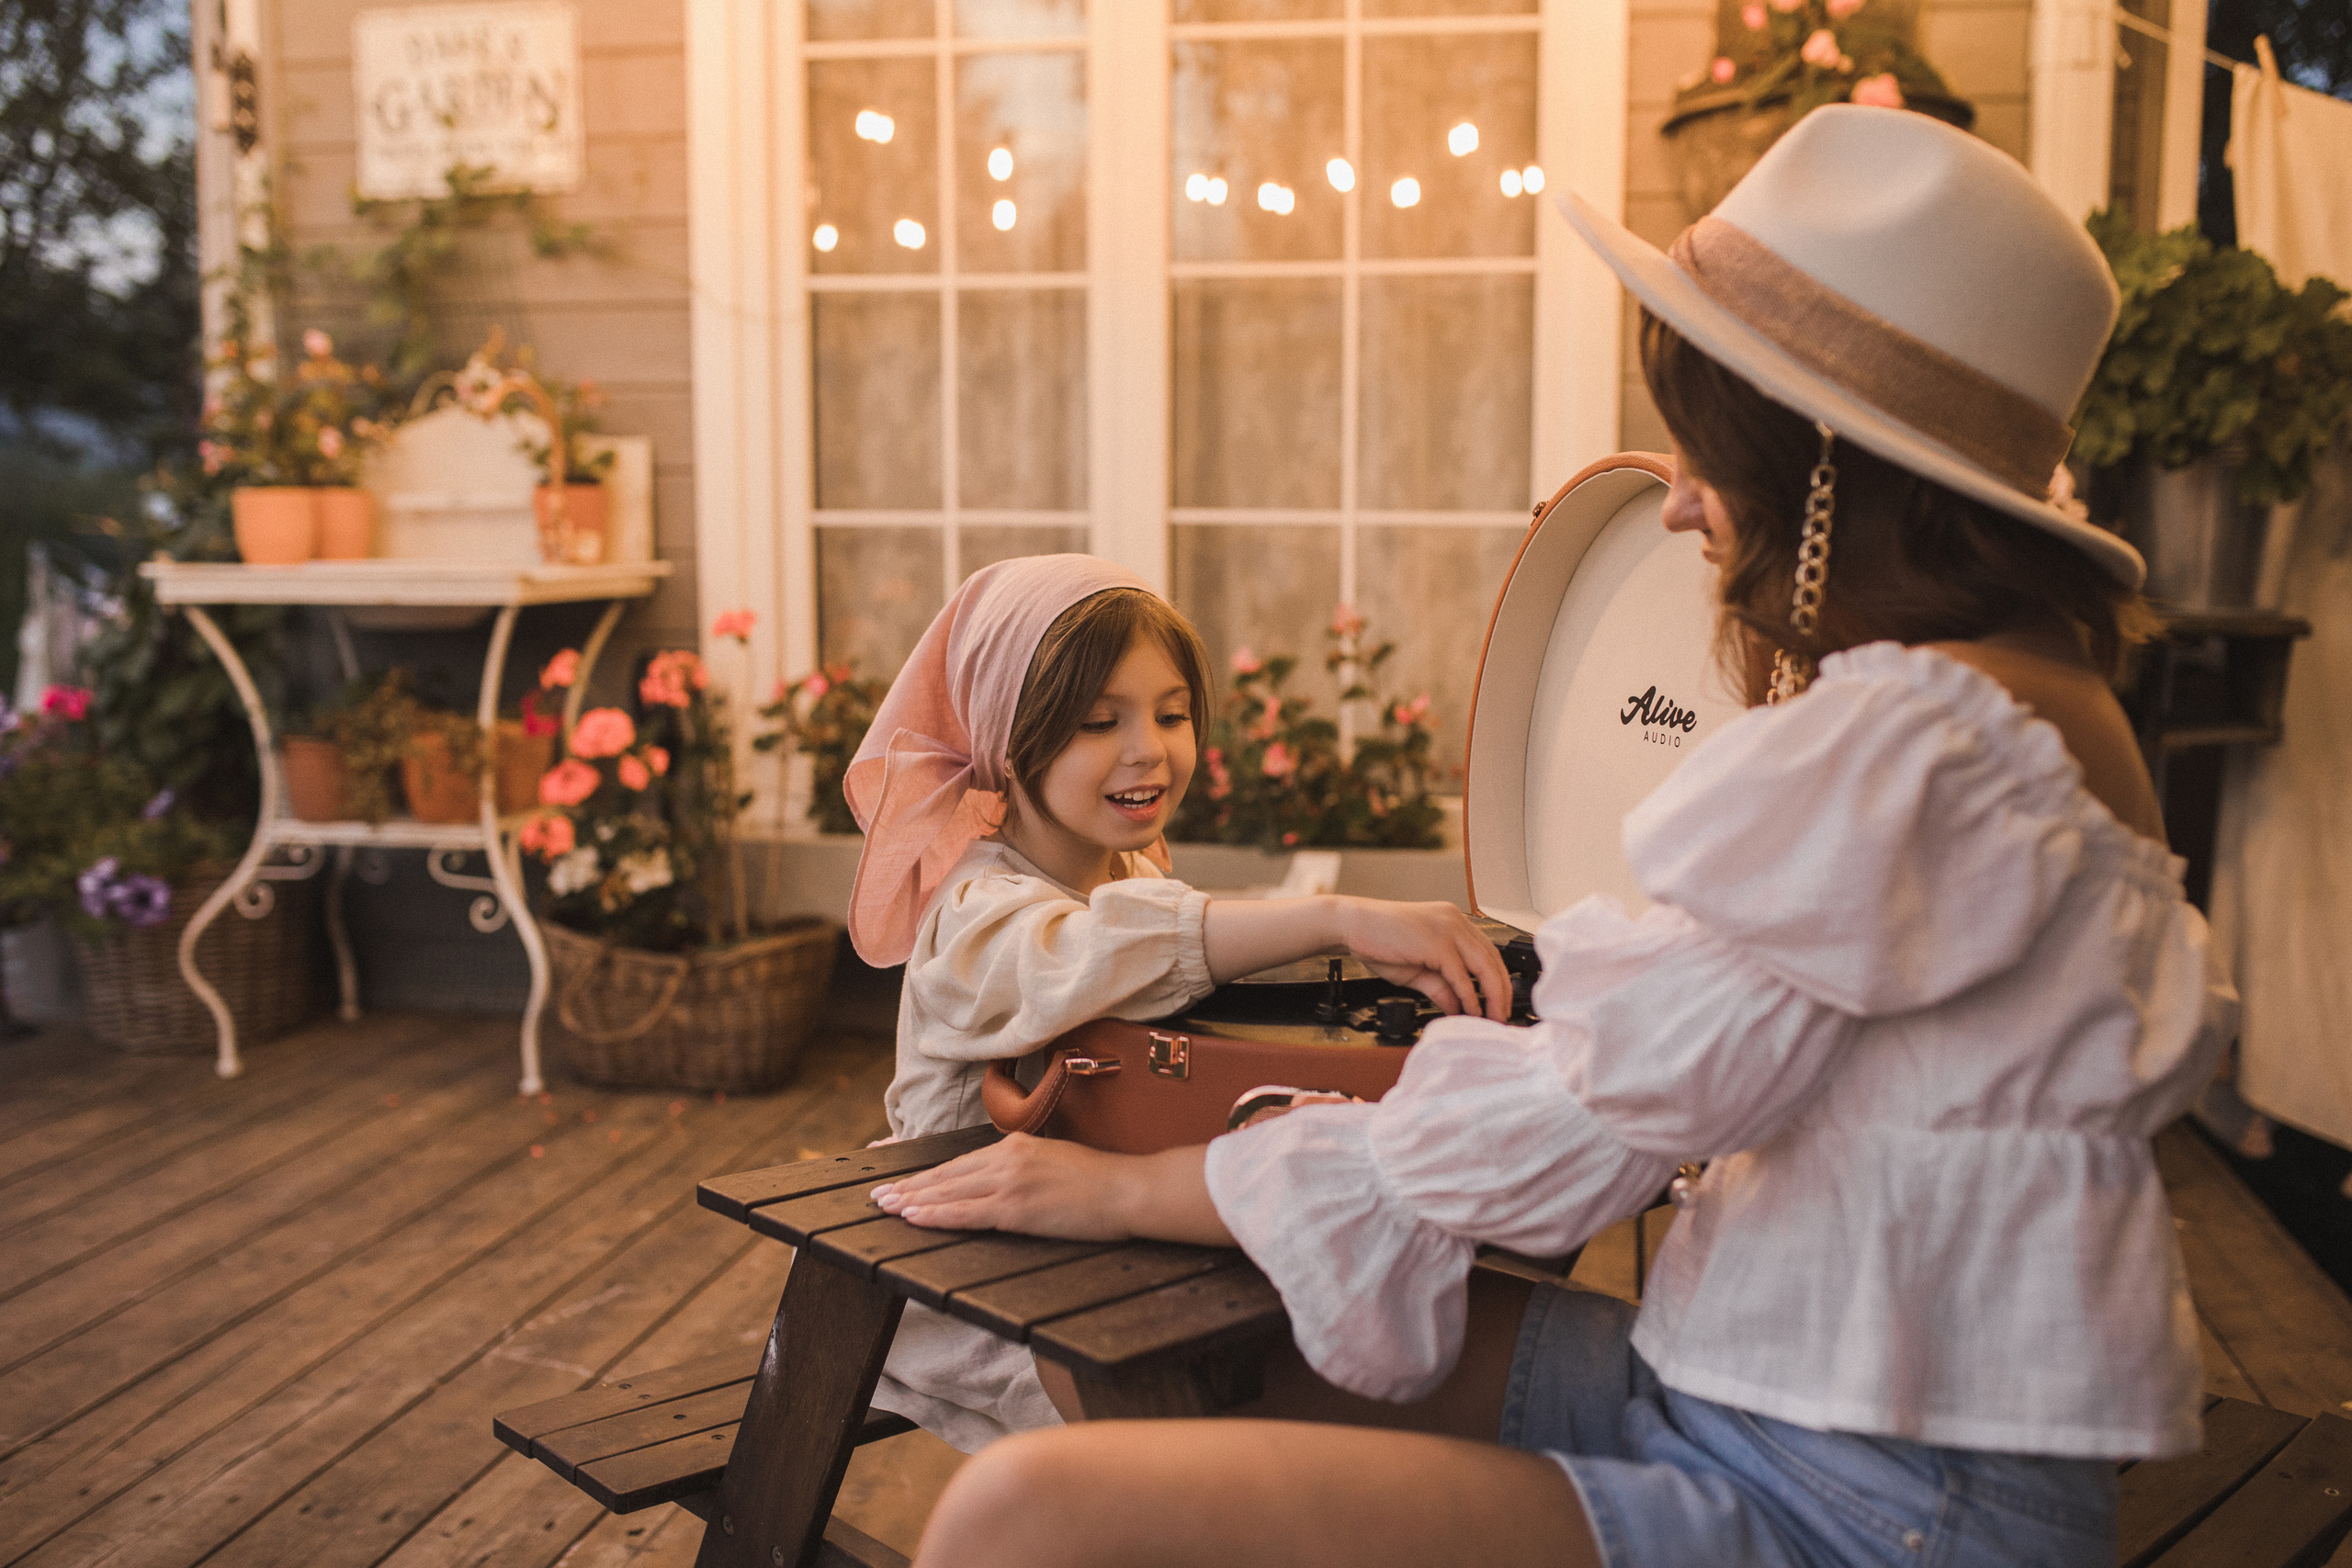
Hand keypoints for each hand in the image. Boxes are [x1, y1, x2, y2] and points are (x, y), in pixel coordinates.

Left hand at [874, 1135, 1231, 1245]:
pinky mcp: (1016, 1207)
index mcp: (1016, 1145)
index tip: (902, 1182)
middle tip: (878, 1197)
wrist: (1128, 1189)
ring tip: (886, 1209)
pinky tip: (914, 1218)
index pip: (961, 1163)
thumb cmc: (1101, 1182)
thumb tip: (1002, 1184)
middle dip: (910, 1187)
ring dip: (914, 1202)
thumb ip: (1025, 1168)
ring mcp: (1010, 1180)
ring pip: (949, 1193)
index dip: (928, 1176)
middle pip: (947, 1175)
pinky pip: (966, 1213)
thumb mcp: (1055, 1162)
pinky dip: (936, 1215)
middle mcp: (1007, 1157)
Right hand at [1338, 898, 1511, 1021]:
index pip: (1488, 952)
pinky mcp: (1437, 942)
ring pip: (1484, 966)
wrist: (1350, 924)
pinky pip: (1461, 975)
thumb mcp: (1416, 970)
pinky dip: (1469, 996)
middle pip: (1493, 959)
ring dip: (1492, 996)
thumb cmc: (1378, 941)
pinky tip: (1471, 1011)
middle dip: (1502, 992)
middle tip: (1503, 1016)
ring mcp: (1448, 929)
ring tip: (1493, 1018)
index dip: (1498, 979)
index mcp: (1454, 922)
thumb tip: (1458, 1008)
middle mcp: (1456, 921)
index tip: (1499, 1002)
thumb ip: (1440, 987)